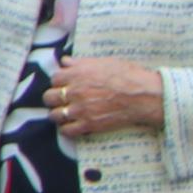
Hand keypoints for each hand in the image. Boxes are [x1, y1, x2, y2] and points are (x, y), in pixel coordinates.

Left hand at [45, 57, 165, 136]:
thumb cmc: (127, 75)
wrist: (142, 96)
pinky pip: (67, 130)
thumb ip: (81, 63)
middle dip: (53, 98)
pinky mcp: (88, 124)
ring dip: (58, 114)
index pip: (54, 78)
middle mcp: (75, 91)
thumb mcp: (103, 62)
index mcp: (77, 74)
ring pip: (55, 115)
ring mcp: (80, 109)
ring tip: (64, 114)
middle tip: (61, 100)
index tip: (64, 85)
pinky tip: (71, 125)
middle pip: (49, 97)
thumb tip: (65, 61)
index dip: (59, 82)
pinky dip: (66, 129)